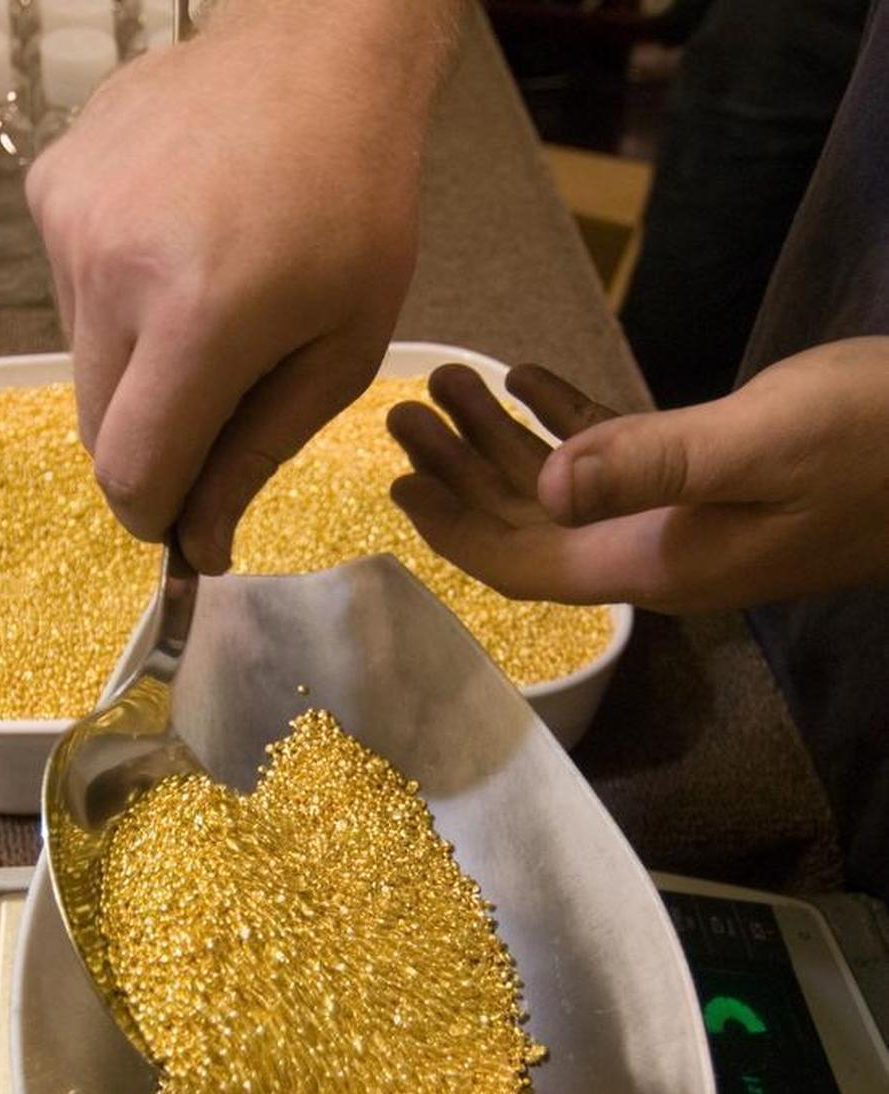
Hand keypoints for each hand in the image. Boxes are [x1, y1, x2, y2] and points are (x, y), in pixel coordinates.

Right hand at [28, 1, 459, 571]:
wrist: (317, 53)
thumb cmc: (355, 210)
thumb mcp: (339, 353)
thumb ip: (256, 458)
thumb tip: (200, 550)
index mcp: (198, 318)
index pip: (131, 472)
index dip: (156, 516)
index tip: (185, 523)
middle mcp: (111, 269)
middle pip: (97, 432)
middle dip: (152, 449)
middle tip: (216, 411)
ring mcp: (70, 220)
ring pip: (82, 365)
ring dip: (136, 373)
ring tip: (206, 307)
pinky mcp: (49, 187)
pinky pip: (70, 296)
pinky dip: (116, 305)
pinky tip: (174, 253)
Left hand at [387, 339, 888, 612]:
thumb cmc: (875, 442)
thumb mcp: (759, 444)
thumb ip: (650, 464)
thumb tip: (546, 486)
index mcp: (656, 564)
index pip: (527, 566)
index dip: (456, 532)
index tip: (397, 487)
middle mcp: (660, 555)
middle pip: (533, 529)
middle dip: (463, 475)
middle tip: (404, 413)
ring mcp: (689, 522)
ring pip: (570, 492)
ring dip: (507, 442)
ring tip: (450, 382)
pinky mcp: (717, 482)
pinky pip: (621, 462)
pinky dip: (571, 425)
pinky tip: (531, 382)